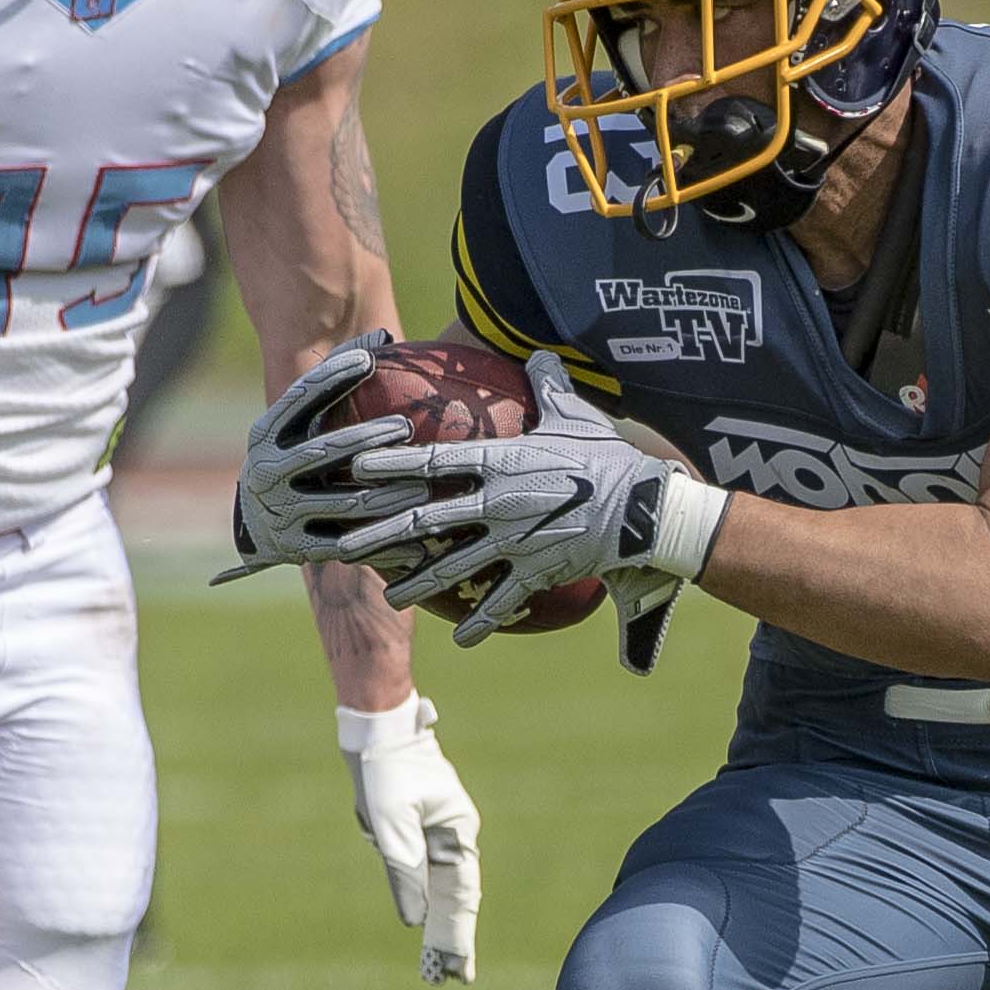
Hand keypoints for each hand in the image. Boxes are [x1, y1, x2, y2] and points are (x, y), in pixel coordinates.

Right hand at [227, 340, 408, 575]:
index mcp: (266, 435)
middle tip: (406, 426)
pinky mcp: (299, 548)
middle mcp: (268, 472)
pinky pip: (351, 546)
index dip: (333, 377)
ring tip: (426, 481)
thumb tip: (383, 338)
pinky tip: (422, 539)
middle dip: (366, 438)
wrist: (260, 527)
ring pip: (345, 503)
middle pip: (323, 452)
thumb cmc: (296, 458)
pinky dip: (387, 543)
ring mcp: (282, 513)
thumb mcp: (301, 425)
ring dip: (388, 493)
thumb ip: (335, 384)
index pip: (299, 398)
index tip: (371, 358)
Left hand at [335, 696, 480, 984]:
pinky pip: (421, 870)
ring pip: (439, 887)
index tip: (460, 971)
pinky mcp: (418, 827)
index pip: (462, 895)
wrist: (376, 728)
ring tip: (438, 962)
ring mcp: (437, 832)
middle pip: (455, 897)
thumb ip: (404, 874)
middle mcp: (453, 835)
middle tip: (451, 978)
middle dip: (452, 937)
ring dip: (437, 922)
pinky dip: (421, 896)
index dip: (460, 935)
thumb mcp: (391, 826)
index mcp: (458, 832)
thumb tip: (414, 920)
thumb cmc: (386, 770)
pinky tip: (420, 917)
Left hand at [338, 354, 729, 646]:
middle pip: (425, 519)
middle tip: (344, 546)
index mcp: (502, 460)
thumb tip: (538, 353)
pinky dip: (481, 620)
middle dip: (380, 534)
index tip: (353, 467)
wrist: (646, 508)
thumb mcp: (577, 415)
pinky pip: (502, 598)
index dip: (390, 463)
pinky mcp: (538, 569)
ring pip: (453, 565)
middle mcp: (498, 501)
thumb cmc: (609, 457)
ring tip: (390, 598)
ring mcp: (515, 540)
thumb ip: (549, 385)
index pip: (432, 460)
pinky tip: (461, 636)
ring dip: (417, 584)